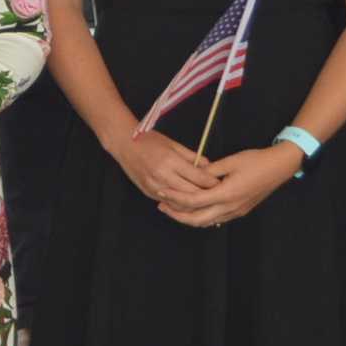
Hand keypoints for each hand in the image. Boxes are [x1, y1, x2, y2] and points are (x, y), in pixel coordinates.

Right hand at [103, 127, 221, 205]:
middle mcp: (162, 175)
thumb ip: (191, 157)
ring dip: (194, 204)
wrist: (123, 144)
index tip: (222, 183)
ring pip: (180, 203)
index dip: (212, 182)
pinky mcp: (148, 192)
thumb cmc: (149, 140)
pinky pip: (168, 203)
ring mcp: (154, 186)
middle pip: (192, 193)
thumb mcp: (173, 144)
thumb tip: (209, 166)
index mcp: (170, 161)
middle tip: (218, 195)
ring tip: (206, 201)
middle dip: (207, 195)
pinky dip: (180, 204)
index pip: (198, 177)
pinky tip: (188, 203)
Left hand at [158, 144, 299, 227]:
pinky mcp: (240, 211)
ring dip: (188, 217)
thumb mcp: (231, 161)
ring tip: (173, 207)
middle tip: (161, 205)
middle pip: (197, 219)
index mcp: (226, 194)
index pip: (194, 201)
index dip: (175, 198)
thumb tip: (194, 174)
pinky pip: (216, 219)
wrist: (280, 167)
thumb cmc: (256, 161)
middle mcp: (230, 207)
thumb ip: (210, 170)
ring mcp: (236, 212)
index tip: (161, 193)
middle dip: (177, 214)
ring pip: (206, 222)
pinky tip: (193, 209)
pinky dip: (201, 216)